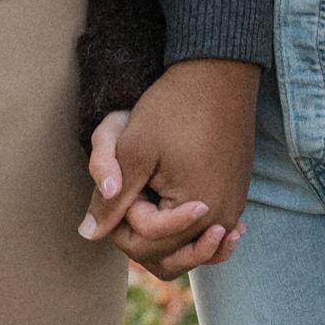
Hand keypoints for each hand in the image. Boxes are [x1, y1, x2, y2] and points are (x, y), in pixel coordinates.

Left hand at [88, 108, 244, 278]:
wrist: (218, 73)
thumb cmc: (173, 107)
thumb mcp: (133, 151)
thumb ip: (111, 199)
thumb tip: (88, 235)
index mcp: (196, 214)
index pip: (146, 245)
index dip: (123, 218)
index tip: (126, 180)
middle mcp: (222, 219)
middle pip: (169, 252)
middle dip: (143, 230)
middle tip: (133, 193)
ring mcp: (233, 208)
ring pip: (190, 243)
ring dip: (166, 232)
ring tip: (148, 204)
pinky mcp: (237, 194)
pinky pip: (209, 226)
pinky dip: (189, 225)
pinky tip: (178, 207)